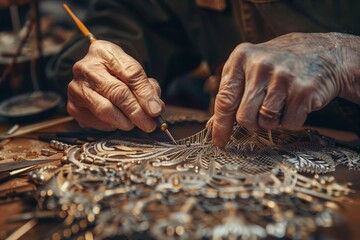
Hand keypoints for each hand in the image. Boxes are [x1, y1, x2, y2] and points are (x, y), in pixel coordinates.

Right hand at [67, 40, 163, 131]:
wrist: (93, 75)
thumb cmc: (116, 73)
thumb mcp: (133, 71)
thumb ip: (146, 86)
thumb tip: (155, 108)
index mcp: (104, 52)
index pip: (130, 73)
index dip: (145, 93)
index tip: (156, 109)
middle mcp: (85, 68)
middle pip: (117, 92)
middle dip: (137, 112)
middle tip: (150, 124)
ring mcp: (76, 88)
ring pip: (105, 109)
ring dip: (125, 121)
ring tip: (136, 124)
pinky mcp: (73, 106)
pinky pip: (97, 121)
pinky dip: (112, 125)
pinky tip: (119, 121)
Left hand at [212, 32, 359, 146]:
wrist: (326, 53)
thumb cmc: (281, 64)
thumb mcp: (251, 68)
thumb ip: (232, 93)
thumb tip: (213, 126)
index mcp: (241, 57)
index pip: (225, 99)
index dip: (221, 125)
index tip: (219, 142)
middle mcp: (259, 65)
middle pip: (244, 117)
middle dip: (252, 123)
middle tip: (263, 112)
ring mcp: (282, 77)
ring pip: (266, 122)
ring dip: (273, 121)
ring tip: (282, 103)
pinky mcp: (303, 90)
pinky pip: (289, 124)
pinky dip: (292, 121)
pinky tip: (297, 104)